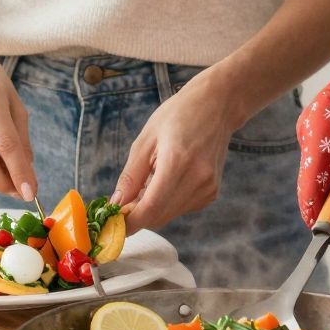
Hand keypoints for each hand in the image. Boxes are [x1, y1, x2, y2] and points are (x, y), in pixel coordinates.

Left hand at [115, 72, 235, 232]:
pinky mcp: (212, 193)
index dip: (129, 222)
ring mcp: (208, 188)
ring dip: (152, 209)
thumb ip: (131, 177)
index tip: (112, 223)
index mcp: (178, 163)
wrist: (217, 106)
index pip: (151, 208)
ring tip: (147, 182)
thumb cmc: (178, 116)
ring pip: (169, 215)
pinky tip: (165, 181)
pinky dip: (167, 203)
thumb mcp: (146, 140)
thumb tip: (116, 204)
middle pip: (159, 216)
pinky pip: (181, 208)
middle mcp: (197, 180)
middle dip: (137, 216)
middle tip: (122, 203)